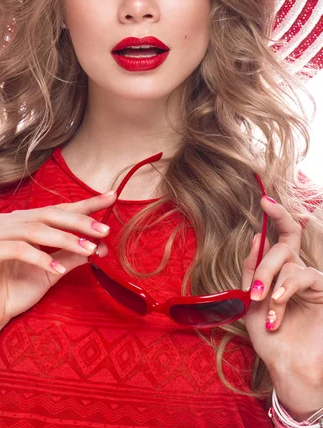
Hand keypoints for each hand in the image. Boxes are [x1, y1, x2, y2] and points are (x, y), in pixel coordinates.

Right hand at [0, 191, 116, 340]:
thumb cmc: (17, 292)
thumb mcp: (52, 272)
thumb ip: (71, 256)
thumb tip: (100, 245)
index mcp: (22, 221)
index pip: (58, 210)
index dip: (85, 204)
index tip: (112, 198)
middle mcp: (7, 221)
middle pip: (49, 215)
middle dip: (80, 222)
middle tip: (105, 230)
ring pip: (36, 230)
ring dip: (66, 239)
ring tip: (89, 250)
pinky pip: (18, 249)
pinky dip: (41, 258)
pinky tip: (58, 270)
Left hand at [242, 196, 322, 415]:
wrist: (286, 365)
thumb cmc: (269, 336)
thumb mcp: (249, 300)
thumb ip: (251, 269)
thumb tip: (256, 236)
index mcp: (279, 269)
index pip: (280, 236)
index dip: (276, 215)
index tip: (265, 200)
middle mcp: (296, 270)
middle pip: (283, 245)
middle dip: (263, 267)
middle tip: (254, 293)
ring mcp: (311, 279)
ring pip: (289, 263)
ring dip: (272, 286)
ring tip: (266, 313)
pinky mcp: (322, 289)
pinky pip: (302, 275)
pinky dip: (286, 289)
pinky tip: (276, 306)